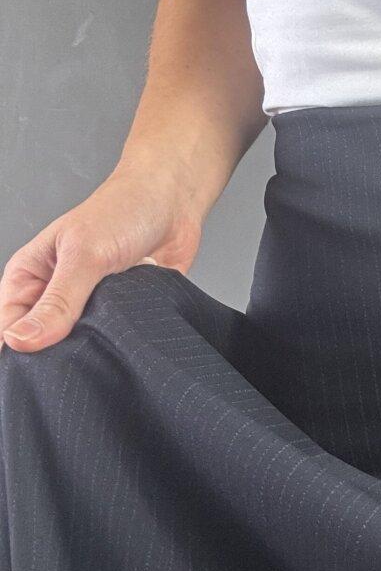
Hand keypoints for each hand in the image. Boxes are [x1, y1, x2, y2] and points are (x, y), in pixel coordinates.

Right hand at [0, 168, 201, 353]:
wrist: (173, 200)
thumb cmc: (122, 211)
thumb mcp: (83, 255)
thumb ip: (58, 301)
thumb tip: (21, 340)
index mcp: (31, 277)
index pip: (8, 327)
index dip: (19, 350)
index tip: (39, 370)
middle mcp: (57, 294)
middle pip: (45, 343)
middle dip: (60, 354)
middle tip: (79, 362)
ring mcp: (92, 305)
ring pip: (84, 344)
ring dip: (96, 347)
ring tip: (108, 344)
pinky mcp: (124, 312)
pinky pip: (119, 338)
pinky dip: (125, 340)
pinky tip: (132, 339)